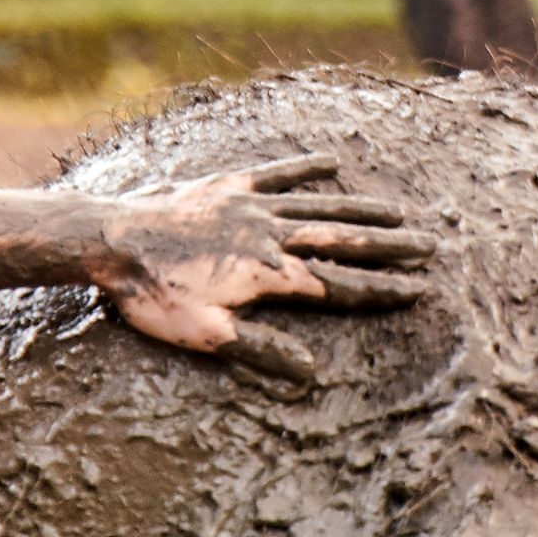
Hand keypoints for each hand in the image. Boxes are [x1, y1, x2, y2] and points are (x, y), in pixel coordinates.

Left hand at [89, 157, 432, 386]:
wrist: (109, 239)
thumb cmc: (153, 296)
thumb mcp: (206, 336)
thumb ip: (262, 351)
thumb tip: (312, 372)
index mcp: (270, 275)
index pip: (339, 285)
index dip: (382, 289)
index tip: (417, 289)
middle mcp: (270, 235)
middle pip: (341, 240)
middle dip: (388, 247)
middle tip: (428, 246)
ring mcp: (250, 206)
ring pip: (318, 206)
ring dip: (360, 210)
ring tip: (397, 213)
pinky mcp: (225, 187)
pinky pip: (276, 175)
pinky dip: (305, 169)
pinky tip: (331, 163)